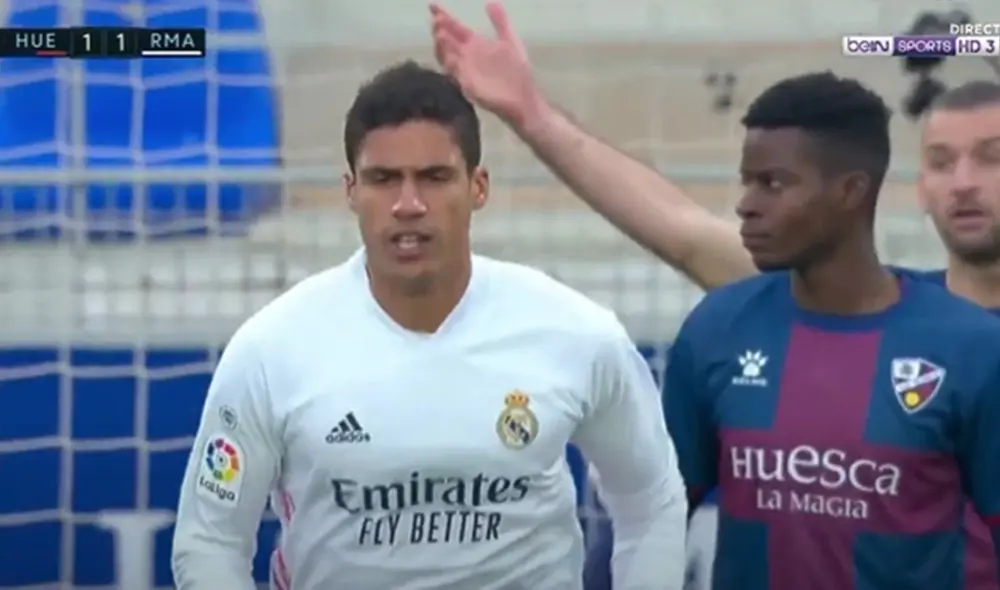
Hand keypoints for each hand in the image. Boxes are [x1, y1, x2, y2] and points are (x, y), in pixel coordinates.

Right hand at [430, 2, 545, 127]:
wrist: (523, 99)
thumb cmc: (517, 72)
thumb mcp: (510, 41)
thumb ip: (501, 22)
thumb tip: (490, 1)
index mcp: (475, 44)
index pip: (455, 28)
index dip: (444, 16)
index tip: (432, 5)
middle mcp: (466, 56)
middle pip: (447, 41)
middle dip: (440, 30)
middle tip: (437, 19)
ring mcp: (465, 71)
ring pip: (447, 57)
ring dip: (442, 46)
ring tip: (441, 33)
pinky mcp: (468, 85)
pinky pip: (457, 75)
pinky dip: (452, 65)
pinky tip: (451, 56)